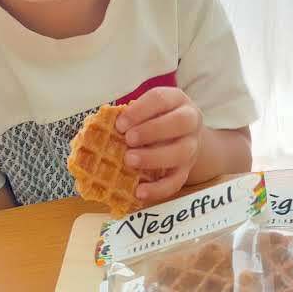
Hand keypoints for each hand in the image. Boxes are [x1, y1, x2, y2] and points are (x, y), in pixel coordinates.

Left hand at [115, 87, 203, 203]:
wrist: (182, 135)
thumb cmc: (154, 119)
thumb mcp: (146, 110)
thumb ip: (129, 116)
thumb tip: (100, 127)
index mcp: (176, 100)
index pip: (161, 99)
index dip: (140, 111)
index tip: (120, 123)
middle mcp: (190, 121)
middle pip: (180, 122)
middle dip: (152, 130)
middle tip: (128, 139)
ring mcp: (191, 146)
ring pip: (181, 152)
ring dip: (154, 157)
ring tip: (129, 160)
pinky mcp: (187, 170)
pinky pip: (177, 181)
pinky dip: (158, 189)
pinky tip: (139, 192)